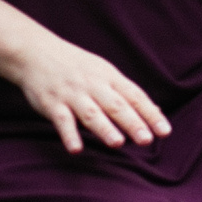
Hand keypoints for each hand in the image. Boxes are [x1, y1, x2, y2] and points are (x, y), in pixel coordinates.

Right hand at [8, 33, 172, 150]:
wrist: (36, 52)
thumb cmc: (77, 67)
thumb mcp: (104, 73)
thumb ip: (127, 94)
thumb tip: (155, 111)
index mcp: (109, 77)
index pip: (135, 96)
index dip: (150, 114)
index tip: (165, 131)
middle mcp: (93, 85)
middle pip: (116, 106)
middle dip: (132, 123)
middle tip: (146, 140)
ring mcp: (72, 95)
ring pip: (91, 113)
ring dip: (104, 128)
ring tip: (117, 143)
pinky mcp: (52, 104)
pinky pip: (62, 121)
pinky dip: (69, 135)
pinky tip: (76, 149)